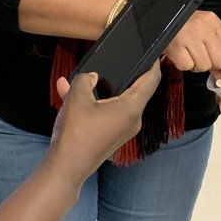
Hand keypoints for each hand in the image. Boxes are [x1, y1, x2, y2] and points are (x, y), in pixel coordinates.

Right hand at [50, 64, 160, 179]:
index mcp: (131, 108)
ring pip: (114, 101)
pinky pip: (103, 112)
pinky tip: (66, 90)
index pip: (151, 81)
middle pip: (134, 90)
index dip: (154, 64)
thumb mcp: (77, 97)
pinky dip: (91, 103)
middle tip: (119, 57)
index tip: (154, 52)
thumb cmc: (76, 132)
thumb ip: (85, 79)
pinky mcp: (109, 136)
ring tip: (83, 75)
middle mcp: (132, 120)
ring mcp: (121, 130)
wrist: (65, 168)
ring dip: (99, 88)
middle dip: (123, 74)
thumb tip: (92, 76)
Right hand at [165, 10, 220, 82]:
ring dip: (197, 65)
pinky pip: (187, 66)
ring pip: (203, 65)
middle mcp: (202, 27)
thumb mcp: (205, 31)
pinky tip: (181, 54)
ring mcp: (188, 36)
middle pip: (219, 60)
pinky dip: (184, 65)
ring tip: (189, 53)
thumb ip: (218, 50)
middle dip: (213, 66)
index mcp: (213, 22)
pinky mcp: (175, 46)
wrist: (163, 19)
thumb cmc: (186, 26)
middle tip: (204, 61)